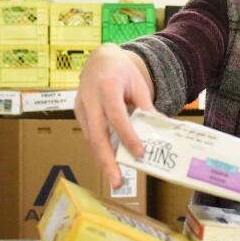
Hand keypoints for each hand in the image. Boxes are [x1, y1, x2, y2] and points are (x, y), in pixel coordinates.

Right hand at [74, 44, 154, 188]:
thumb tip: (162, 127)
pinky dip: (99, 150)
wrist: (99, 58)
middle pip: (96, 134)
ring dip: (102, 160)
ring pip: (90, 138)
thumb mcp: (138, 84)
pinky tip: (109, 163)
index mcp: (107, 86)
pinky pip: (88, 135)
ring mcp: (80, 106)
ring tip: (115, 179)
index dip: (127, 136)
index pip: (116, 116)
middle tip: (117, 182)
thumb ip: (146, 106)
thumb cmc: (121, 71)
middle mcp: (89, 98)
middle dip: (106, 160)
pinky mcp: (77, 112)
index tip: (140, 153)